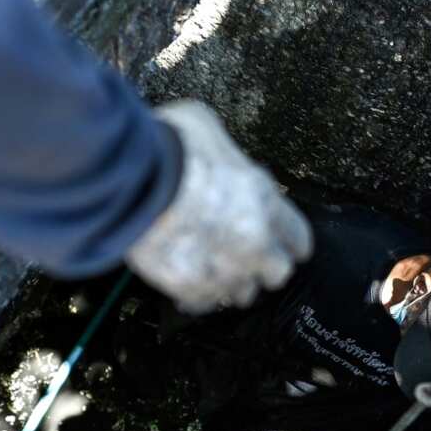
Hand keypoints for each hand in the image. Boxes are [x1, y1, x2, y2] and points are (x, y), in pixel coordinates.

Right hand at [127, 100, 311, 312]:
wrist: (131, 176)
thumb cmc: (170, 146)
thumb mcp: (209, 128)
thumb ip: (226, 156)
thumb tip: (216, 155)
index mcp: (265, 202)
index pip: (299, 239)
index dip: (291, 242)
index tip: (286, 245)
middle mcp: (253, 242)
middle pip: (277, 273)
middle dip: (264, 267)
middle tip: (247, 257)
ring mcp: (222, 268)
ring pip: (240, 293)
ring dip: (231, 283)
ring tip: (214, 270)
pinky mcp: (189, 285)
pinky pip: (202, 301)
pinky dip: (197, 295)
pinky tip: (188, 283)